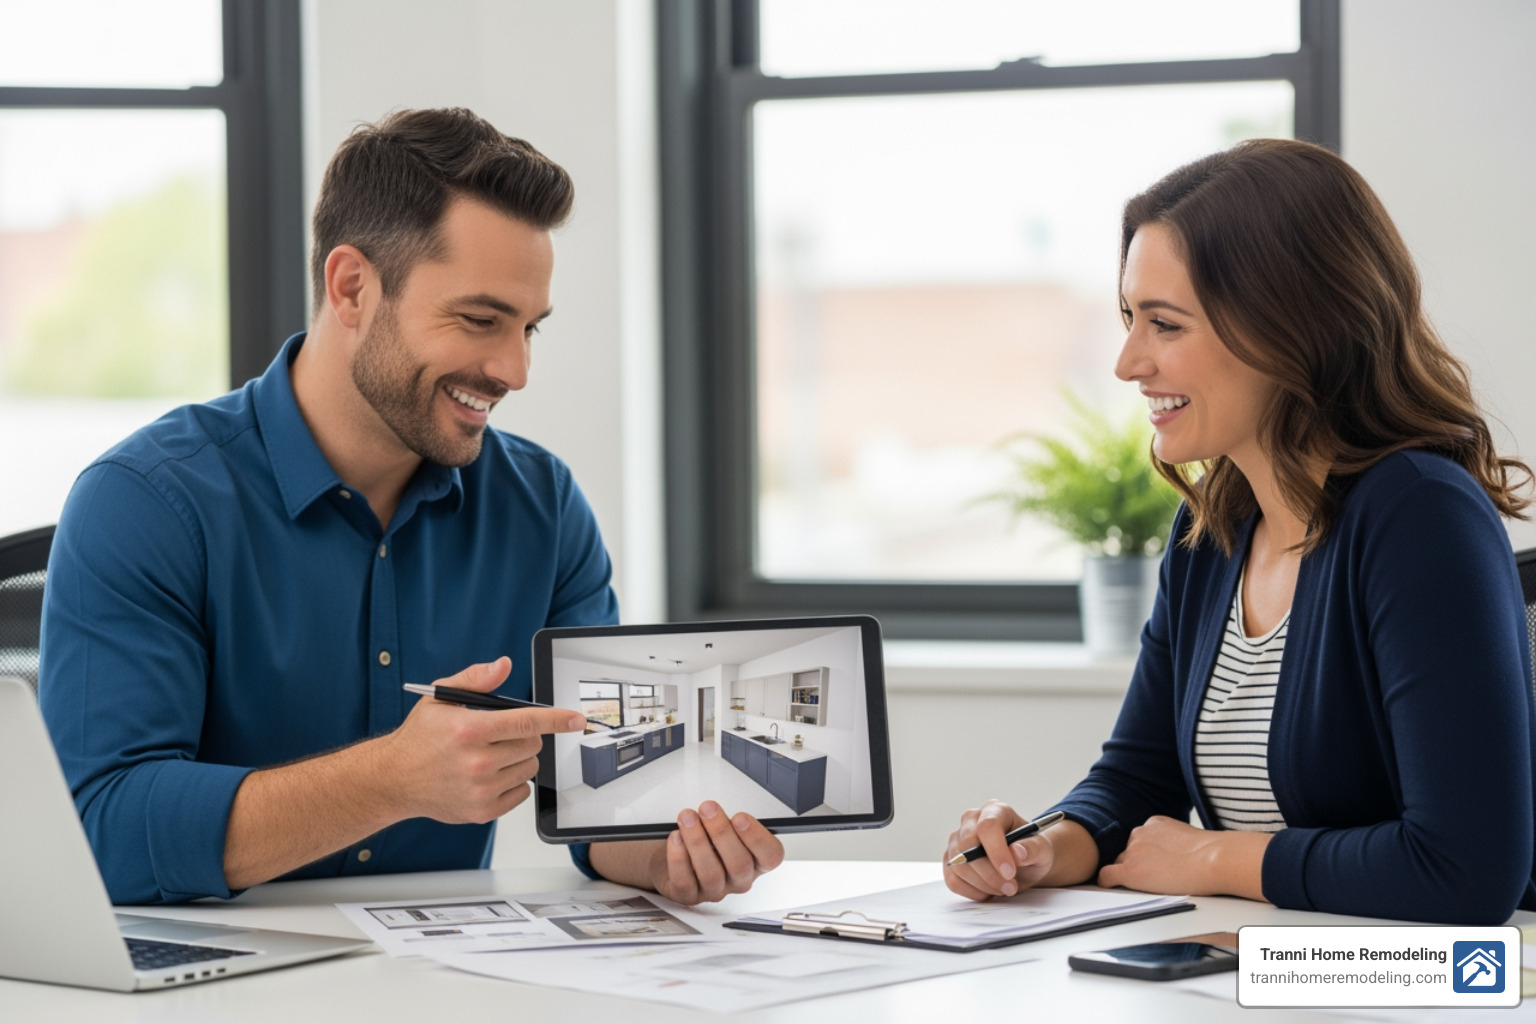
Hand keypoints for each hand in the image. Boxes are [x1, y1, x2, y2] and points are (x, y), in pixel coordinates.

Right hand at [384, 657, 585, 824]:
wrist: (393, 780)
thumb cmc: (419, 737)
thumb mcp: (441, 698)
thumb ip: (475, 679)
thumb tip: (503, 665)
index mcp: (468, 730)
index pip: (526, 722)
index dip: (557, 719)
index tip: (576, 719)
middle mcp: (475, 762)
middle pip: (532, 745)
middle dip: (525, 736)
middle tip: (500, 735)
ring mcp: (479, 790)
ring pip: (529, 768)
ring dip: (519, 759)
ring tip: (491, 755)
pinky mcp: (482, 812)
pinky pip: (522, 793)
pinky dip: (513, 782)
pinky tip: (489, 775)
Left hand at [646, 801, 784, 904]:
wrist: (674, 855)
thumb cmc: (705, 839)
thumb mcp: (723, 826)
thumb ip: (728, 821)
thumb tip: (718, 811)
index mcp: (756, 861)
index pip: (770, 856)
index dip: (757, 838)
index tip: (740, 817)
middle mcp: (738, 879)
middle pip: (739, 865)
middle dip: (722, 833)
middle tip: (708, 809)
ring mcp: (715, 891)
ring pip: (711, 874)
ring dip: (697, 841)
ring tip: (688, 819)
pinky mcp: (689, 896)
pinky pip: (685, 882)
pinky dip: (679, 858)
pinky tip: (676, 838)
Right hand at [943, 799, 1053, 900]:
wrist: (1023, 865)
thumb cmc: (1031, 853)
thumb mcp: (1042, 851)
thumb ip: (1033, 849)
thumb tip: (1017, 851)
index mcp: (994, 810)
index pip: (987, 826)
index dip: (996, 851)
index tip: (1010, 872)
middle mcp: (971, 821)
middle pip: (968, 846)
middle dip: (991, 874)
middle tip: (1011, 887)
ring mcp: (956, 840)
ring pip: (959, 866)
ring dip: (984, 885)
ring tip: (1004, 888)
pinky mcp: (950, 861)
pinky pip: (953, 880)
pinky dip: (973, 892)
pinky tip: (989, 891)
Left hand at [1097, 815, 1270, 899]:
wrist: (1213, 860)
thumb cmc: (1212, 854)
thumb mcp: (1188, 839)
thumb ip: (1174, 843)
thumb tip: (1175, 858)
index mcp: (1154, 824)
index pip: (1140, 841)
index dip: (1146, 856)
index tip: (1154, 866)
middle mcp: (1139, 834)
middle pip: (1128, 852)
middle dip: (1137, 865)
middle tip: (1152, 879)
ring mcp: (1133, 851)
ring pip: (1120, 864)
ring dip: (1128, 874)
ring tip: (1145, 887)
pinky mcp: (1130, 870)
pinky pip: (1107, 876)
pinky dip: (1108, 883)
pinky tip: (1111, 890)